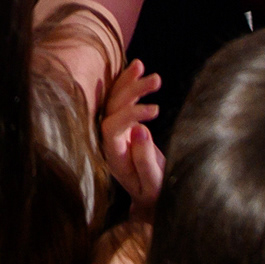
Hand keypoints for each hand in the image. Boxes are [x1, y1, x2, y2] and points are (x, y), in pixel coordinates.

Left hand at [101, 60, 163, 217]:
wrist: (151, 197)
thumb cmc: (153, 193)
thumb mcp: (153, 183)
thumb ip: (145, 159)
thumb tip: (139, 130)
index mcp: (113, 156)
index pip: (111, 126)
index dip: (130, 115)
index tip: (156, 110)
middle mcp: (108, 140)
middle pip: (111, 108)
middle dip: (131, 91)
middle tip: (156, 80)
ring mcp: (113, 131)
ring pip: (114, 100)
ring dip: (129, 82)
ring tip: (145, 67)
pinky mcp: (122, 123)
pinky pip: (120, 99)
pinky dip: (127, 83)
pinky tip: (137, 66)